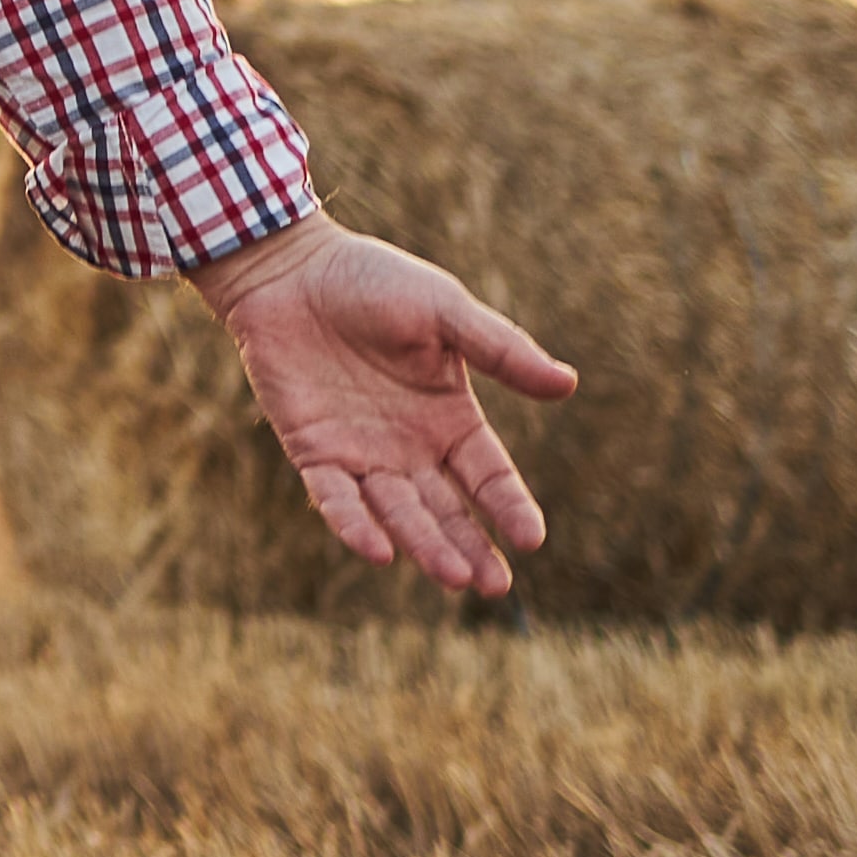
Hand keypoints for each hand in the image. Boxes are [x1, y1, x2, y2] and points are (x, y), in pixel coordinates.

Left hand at [197, 216, 575, 598]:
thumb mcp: (444, 311)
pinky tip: (378, 551)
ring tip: (453, 577)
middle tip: (495, 587)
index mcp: (449, 417)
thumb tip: (567, 384)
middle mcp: (409, 447)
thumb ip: (501, 349)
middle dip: (471, 548)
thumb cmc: (372, 282)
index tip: (532, 539)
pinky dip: (354, 525)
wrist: (290, 268)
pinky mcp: (312, 452)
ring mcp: (360, 454)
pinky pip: (335, 498)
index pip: (488, 475)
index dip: (510, 507)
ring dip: (424, 545)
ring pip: (398, 513)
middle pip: (447, 510)